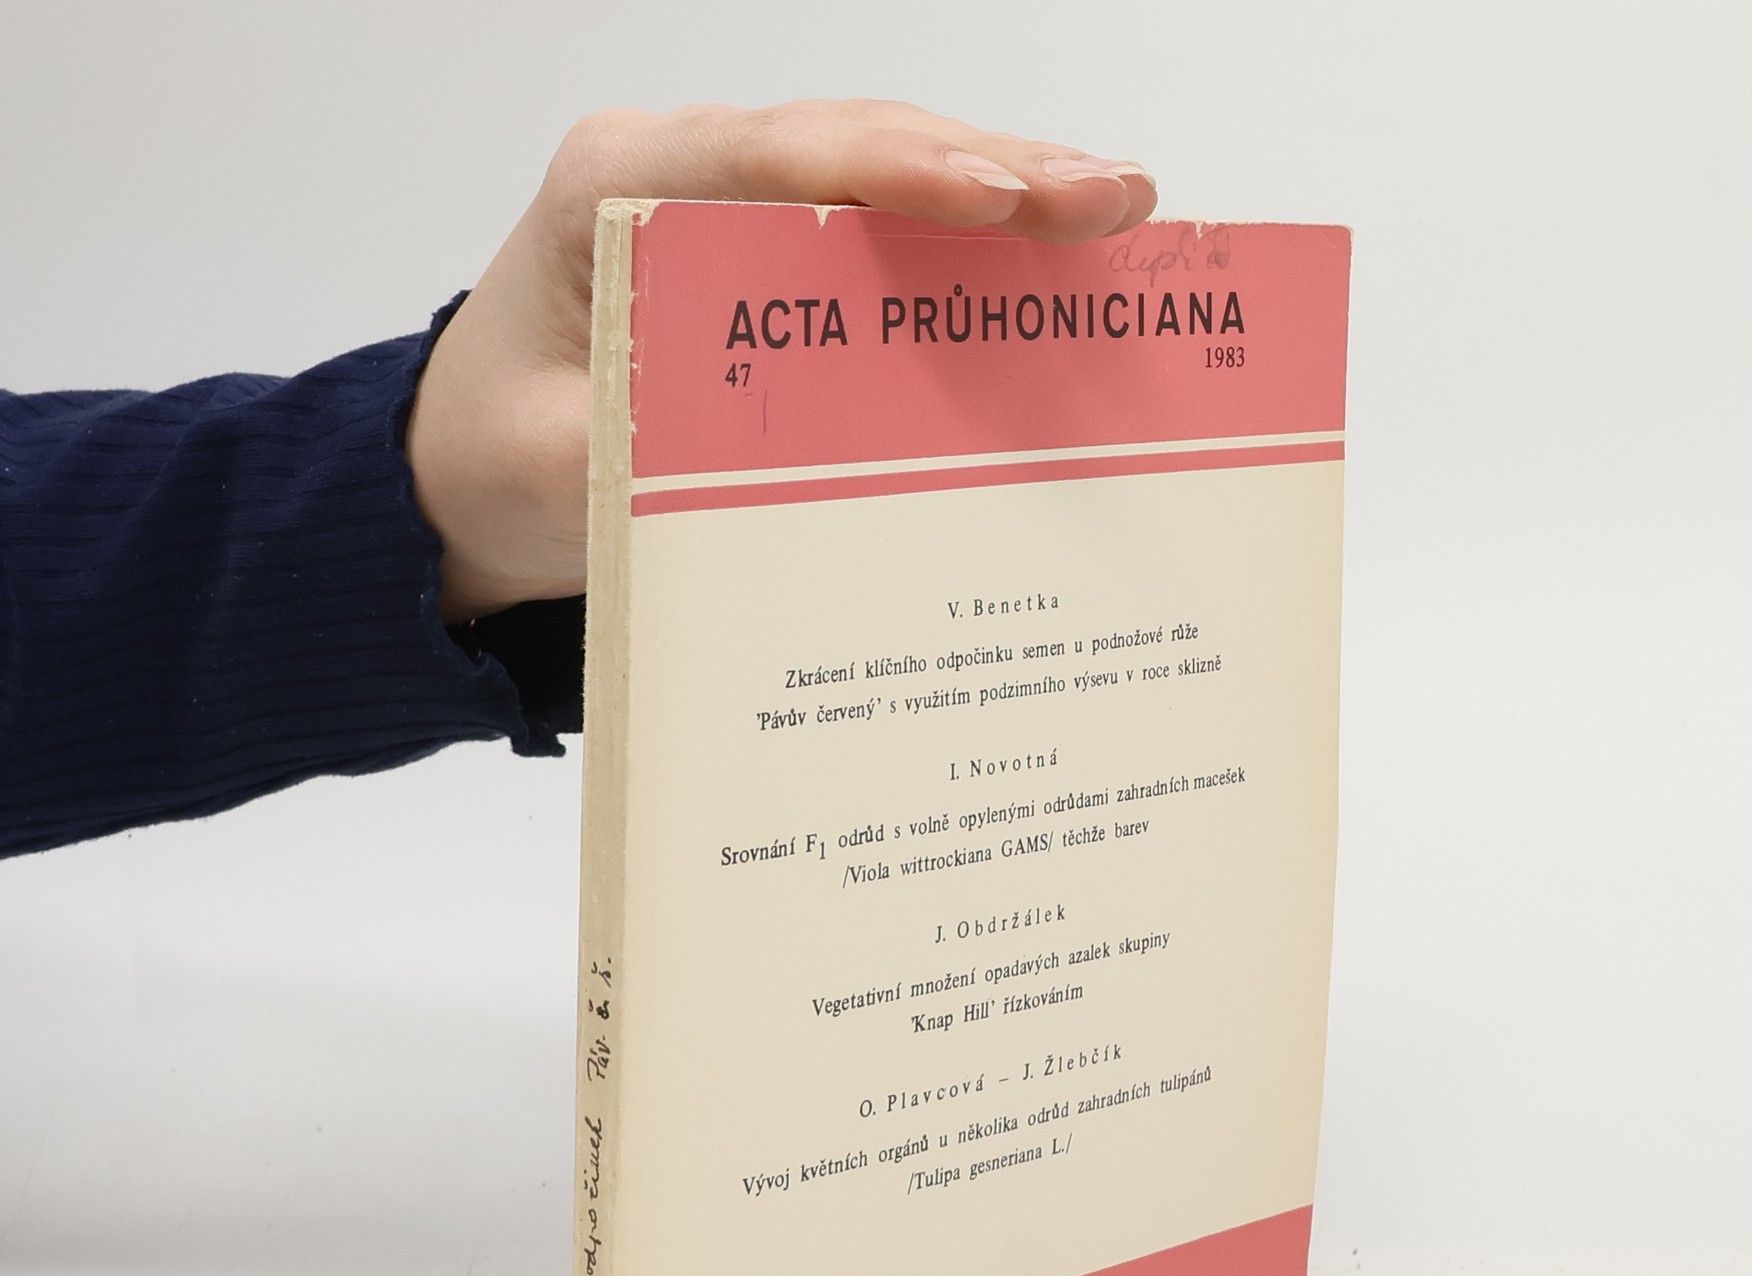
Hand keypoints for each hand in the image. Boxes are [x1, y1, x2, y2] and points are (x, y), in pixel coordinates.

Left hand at [406, 101, 1157, 622]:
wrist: (454, 472)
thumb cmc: (495, 460)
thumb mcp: (561, 475)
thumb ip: (662, 451)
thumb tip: (798, 459)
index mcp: (610, 190)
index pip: (770, 157)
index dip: (897, 170)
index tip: (1002, 194)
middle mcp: (675, 172)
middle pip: (852, 145)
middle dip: (992, 168)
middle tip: (1117, 197)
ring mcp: (723, 203)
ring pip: (878, 173)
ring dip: (1000, 192)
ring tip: (1118, 212)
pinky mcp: (759, 252)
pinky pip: (873, 228)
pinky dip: (963, 243)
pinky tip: (1049, 256)